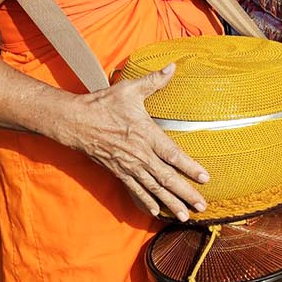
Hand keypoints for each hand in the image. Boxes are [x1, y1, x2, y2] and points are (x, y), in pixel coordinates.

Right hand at [58, 65, 209, 219]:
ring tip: (185, 216)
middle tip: (202, 205)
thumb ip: (154, 80)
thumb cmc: (104, 104)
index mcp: (146, 134)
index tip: (205, 178)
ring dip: (170, 203)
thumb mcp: (130, 89)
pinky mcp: (118, 172)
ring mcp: (128, 166)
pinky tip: (155, 212)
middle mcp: (139, 154)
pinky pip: (134, 190)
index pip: (173, 154)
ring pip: (153, 189)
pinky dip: (146, 202)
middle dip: (185, 193)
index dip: (190, 167)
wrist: (76, 121)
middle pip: (166, 178)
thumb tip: (173, 66)